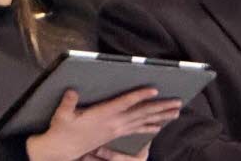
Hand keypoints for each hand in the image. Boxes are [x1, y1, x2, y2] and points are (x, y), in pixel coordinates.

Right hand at [25, 89, 180, 160]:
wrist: (63, 150)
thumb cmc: (62, 130)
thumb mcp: (62, 115)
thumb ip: (68, 103)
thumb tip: (72, 91)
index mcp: (103, 115)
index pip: (125, 103)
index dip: (139, 96)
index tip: (154, 89)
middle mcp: (114, 123)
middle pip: (141, 113)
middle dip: (160, 107)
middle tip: (177, 102)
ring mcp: (116, 130)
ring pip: (143, 121)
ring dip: (160, 116)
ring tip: (175, 112)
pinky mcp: (115, 135)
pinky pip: (137, 130)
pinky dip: (150, 127)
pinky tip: (159, 126)